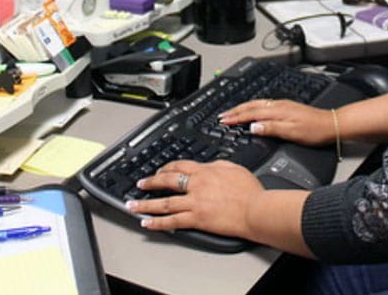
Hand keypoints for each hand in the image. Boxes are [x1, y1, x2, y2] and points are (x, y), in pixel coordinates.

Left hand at [129, 160, 263, 237]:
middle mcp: (196, 185)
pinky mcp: (196, 219)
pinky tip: (147, 223)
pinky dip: (157, 222)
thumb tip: (208, 166)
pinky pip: (172, 221)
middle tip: (141, 184)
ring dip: (145, 204)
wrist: (255, 209)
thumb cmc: (249, 192)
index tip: (160, 170)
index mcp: (205, 171)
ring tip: (132, 205)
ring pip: (164, 202)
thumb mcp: (233, 168)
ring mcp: (194, 203)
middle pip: (167, 181)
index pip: (179, 166)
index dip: (167, 168)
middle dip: (151, 182)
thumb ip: (217, 165)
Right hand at [219, 99, 334, 146]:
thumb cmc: (314, 131)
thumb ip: (271, 129)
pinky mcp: (287, 107)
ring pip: (257, 103)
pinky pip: (264, 104)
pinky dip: (253, 107)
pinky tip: (253, 110)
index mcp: (277, 111)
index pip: (251, 113)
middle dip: (235, 110)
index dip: (236, 117)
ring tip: (233, 111)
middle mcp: (279, 105)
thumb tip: (252, 127)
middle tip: (222, 115)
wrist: (332, 125)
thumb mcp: (291, 133)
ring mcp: (283, 105)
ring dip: (243, 107)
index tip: (224, 120)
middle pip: (252, 105)